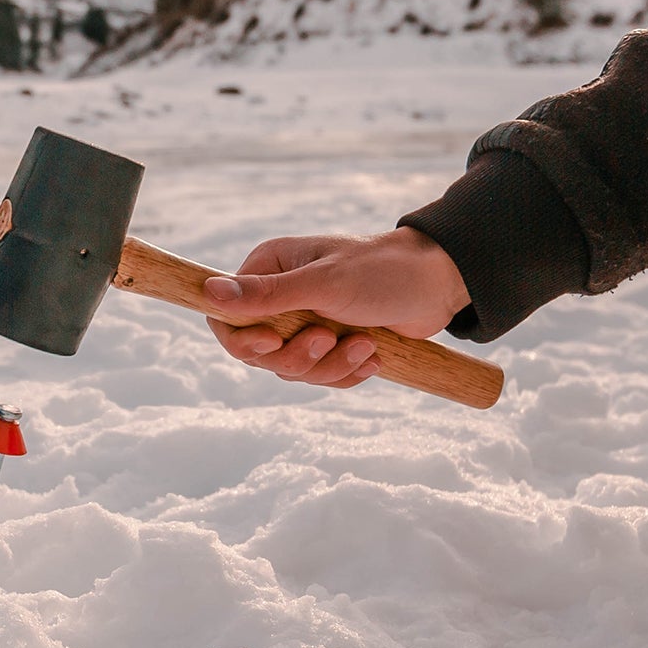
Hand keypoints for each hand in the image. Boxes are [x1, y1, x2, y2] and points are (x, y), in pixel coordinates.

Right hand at [201, 227, 469, 390]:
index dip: (244, 340)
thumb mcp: (323, 283)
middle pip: (259, 353)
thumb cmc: (381, 271)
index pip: (226, 317)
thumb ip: (266, 295)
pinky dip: (347, 373)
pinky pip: (322, 378)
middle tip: (329, 338)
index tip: (275, 341)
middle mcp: (281, 297)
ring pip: (292, 370)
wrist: (439, 285)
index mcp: (269, 269)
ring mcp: (306, 324)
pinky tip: (372, 355)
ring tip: (363, 344)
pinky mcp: (332, 347)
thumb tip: (208, 294)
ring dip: (330, 366)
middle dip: (298, 356)